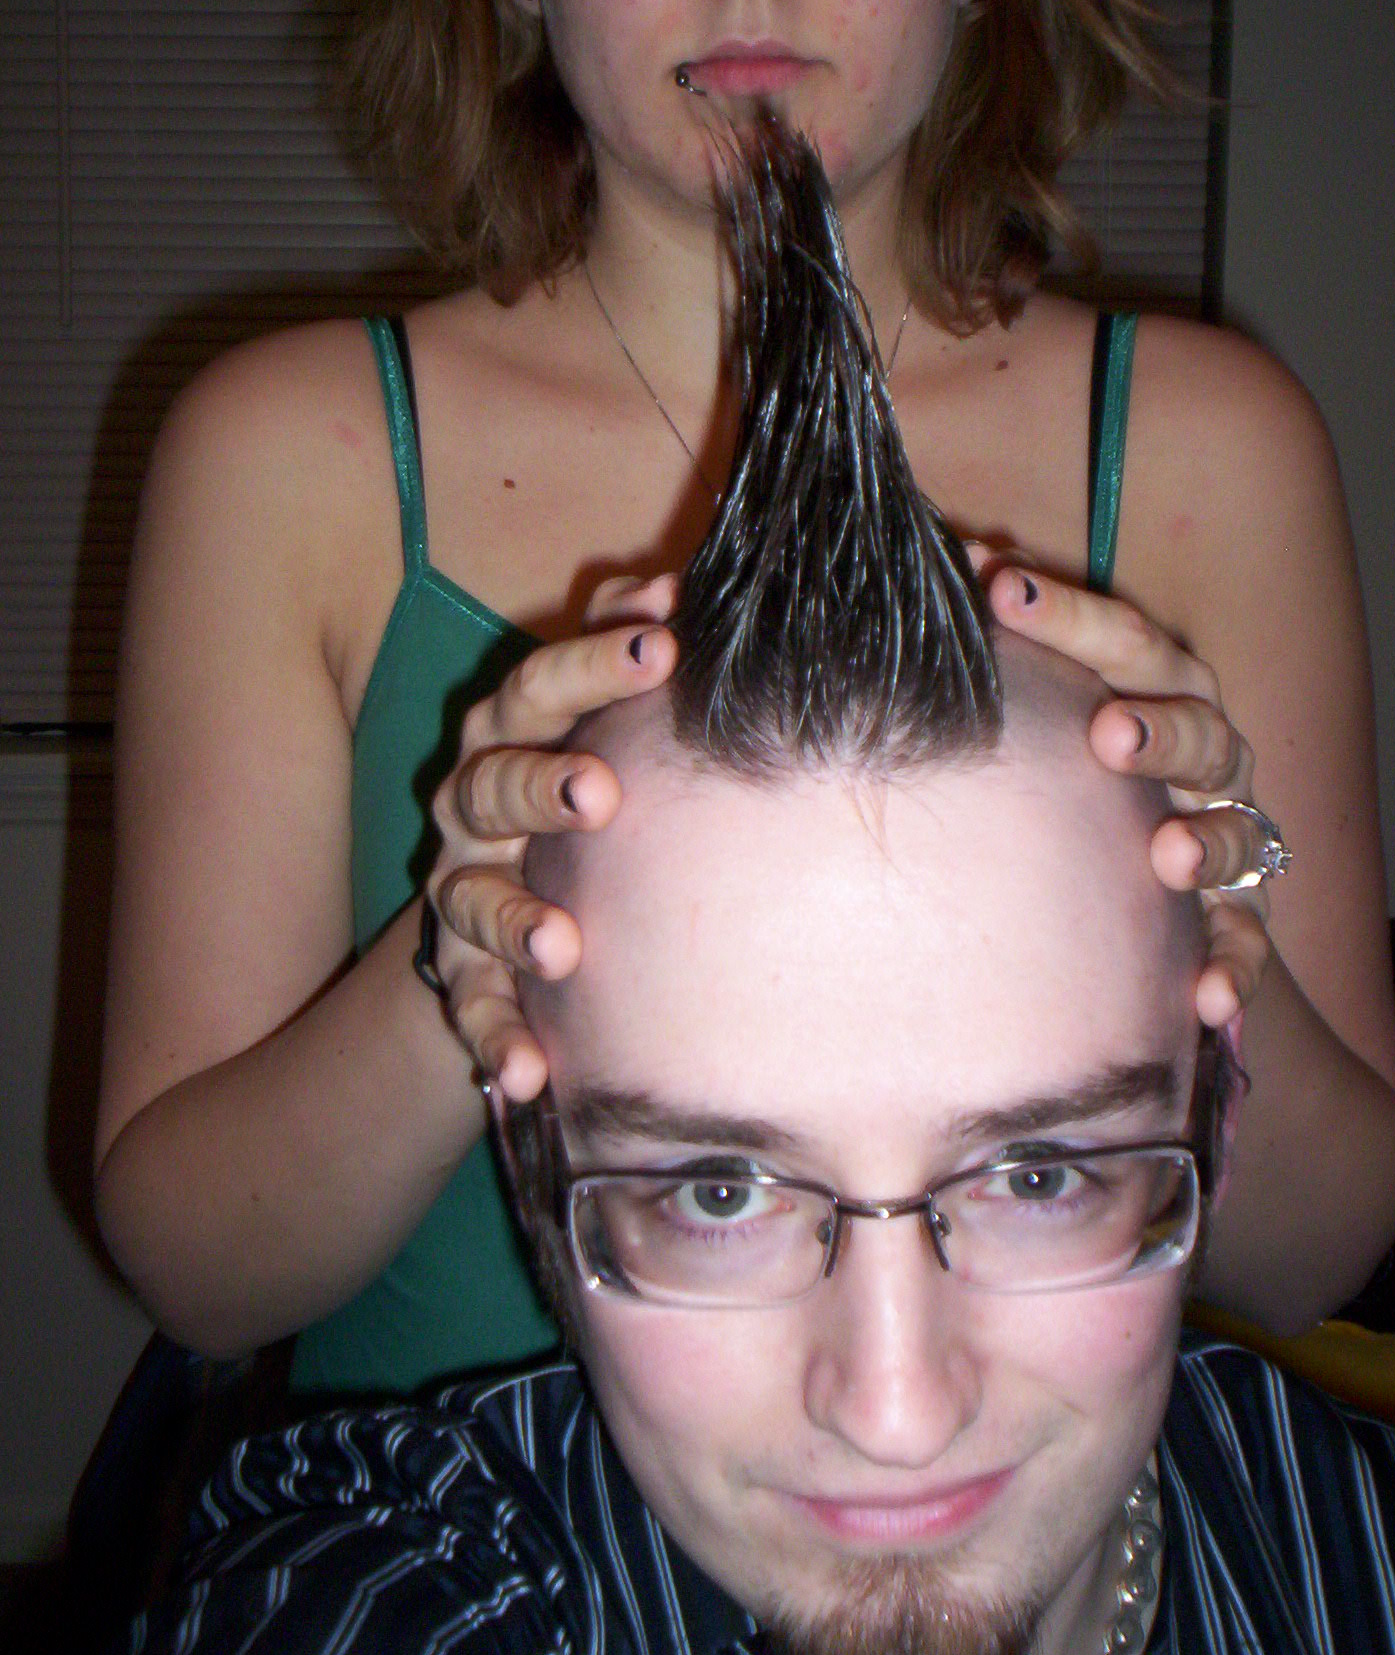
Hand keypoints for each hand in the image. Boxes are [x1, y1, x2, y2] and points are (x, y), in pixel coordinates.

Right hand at [424, 576, 677, 1100]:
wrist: (501, 902)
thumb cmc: (568, 781)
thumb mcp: (586, 716)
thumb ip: (618, 647)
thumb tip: (671, 579)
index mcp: (510, 734)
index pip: (542, 687)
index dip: (594, 664)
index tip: (663, 645)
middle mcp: (472, 808)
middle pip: (492, 786)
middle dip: (540, 788)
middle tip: (600, 793)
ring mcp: (462, 894)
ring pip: (475, 901)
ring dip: (514, 920)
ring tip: (563, 947)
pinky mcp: (465, 977)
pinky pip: (473, 1012)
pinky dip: (497, 1042)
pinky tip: (530, 1075)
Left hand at [984, 563, 1277, 1028]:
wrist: (1147, 897)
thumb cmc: (1079, 776)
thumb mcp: (1046, 710)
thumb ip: (1008, 646)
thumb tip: (947, 550)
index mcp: (1160, 693)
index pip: (1125, 643)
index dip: (1068, 615)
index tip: (1000, 588)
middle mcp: (1208, 762)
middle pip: (1201, 730)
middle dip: (1160, 729)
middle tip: (1109, 734)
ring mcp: (1229, 842)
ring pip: (1238, 834)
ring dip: (1209, 842)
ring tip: (1168, 856)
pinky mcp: (1235, 926)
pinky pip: (1247, 949)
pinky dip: (1234, 971)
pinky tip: (1206, 999)